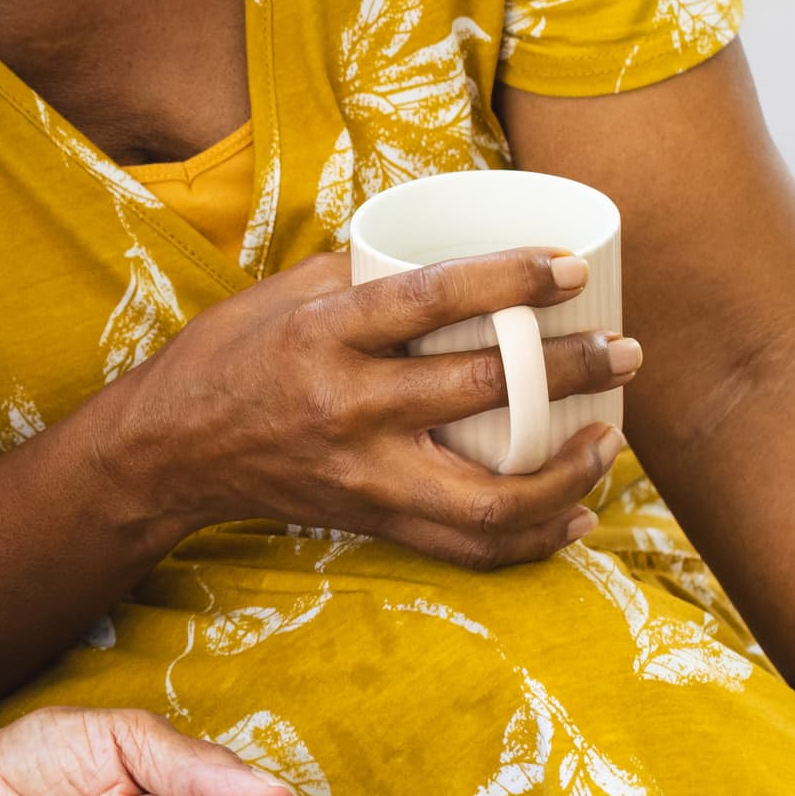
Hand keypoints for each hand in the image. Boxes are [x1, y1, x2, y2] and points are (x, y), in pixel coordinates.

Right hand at [97, 249, 638, 565]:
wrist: (171, 452)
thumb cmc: (231, 356)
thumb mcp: (285, 293)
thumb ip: (369, 273)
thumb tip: (458, 247)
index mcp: (325, 338)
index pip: (430, 301)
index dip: (510, 281)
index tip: (571, 269)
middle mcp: (347, 412)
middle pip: (480, 393)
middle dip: (568, 372)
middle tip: (623, 352)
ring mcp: (363, 478)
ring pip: (488, 498)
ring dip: (567, 471)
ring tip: (609, 439)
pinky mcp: (372, 522)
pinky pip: (468, 548)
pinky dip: (533, 538)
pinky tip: (575, 512)